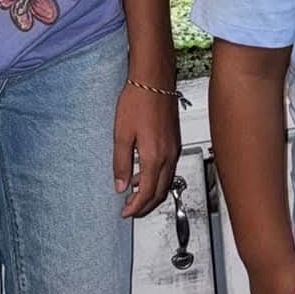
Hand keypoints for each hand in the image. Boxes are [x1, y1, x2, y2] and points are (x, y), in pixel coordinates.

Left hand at [114, 83, 180, 218]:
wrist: (154, 80)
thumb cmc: (138, 101)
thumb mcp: (121, 134)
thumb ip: (121, 163)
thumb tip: (121, 186)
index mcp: (154, 156)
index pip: (147, 192)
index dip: (136, 207)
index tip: (125, 212)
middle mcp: (168, 156)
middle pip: (160, 192)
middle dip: (145, 206)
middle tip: (130, 210)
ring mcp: (173, 149)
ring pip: (166, 182)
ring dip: (152, 193)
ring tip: (134, 196)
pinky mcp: (174, 142)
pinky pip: (168, 170)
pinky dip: (157, 179)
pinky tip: (143, 174)